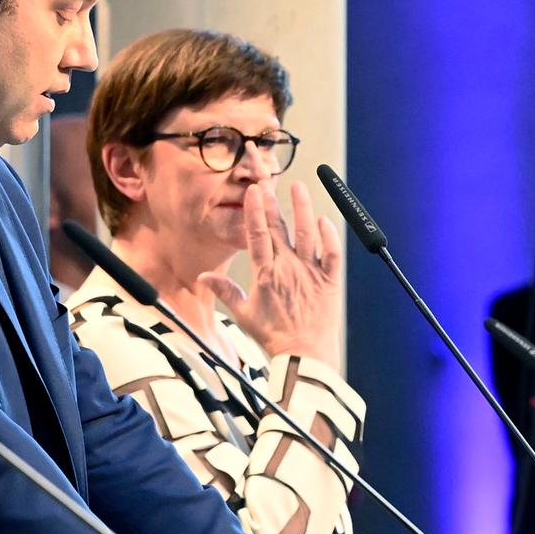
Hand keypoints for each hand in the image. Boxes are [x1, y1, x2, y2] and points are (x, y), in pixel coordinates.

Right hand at [198, 181, 341, 363]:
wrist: (304, 354)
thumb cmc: (272, 336)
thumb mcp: (243, 314)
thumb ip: (225, 291)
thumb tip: (203, 277)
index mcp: (265, 274)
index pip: (258, 234)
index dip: (255, 210)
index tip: (254, 190)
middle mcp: (288, 268)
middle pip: (279, 227)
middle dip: (273, 201)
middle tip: (269, 180)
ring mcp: (310, 272)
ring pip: (307, 233)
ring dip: (303, 208)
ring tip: (300, 187)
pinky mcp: (328, 280)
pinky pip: (332, 253)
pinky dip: (329, 236)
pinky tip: (324, 220)